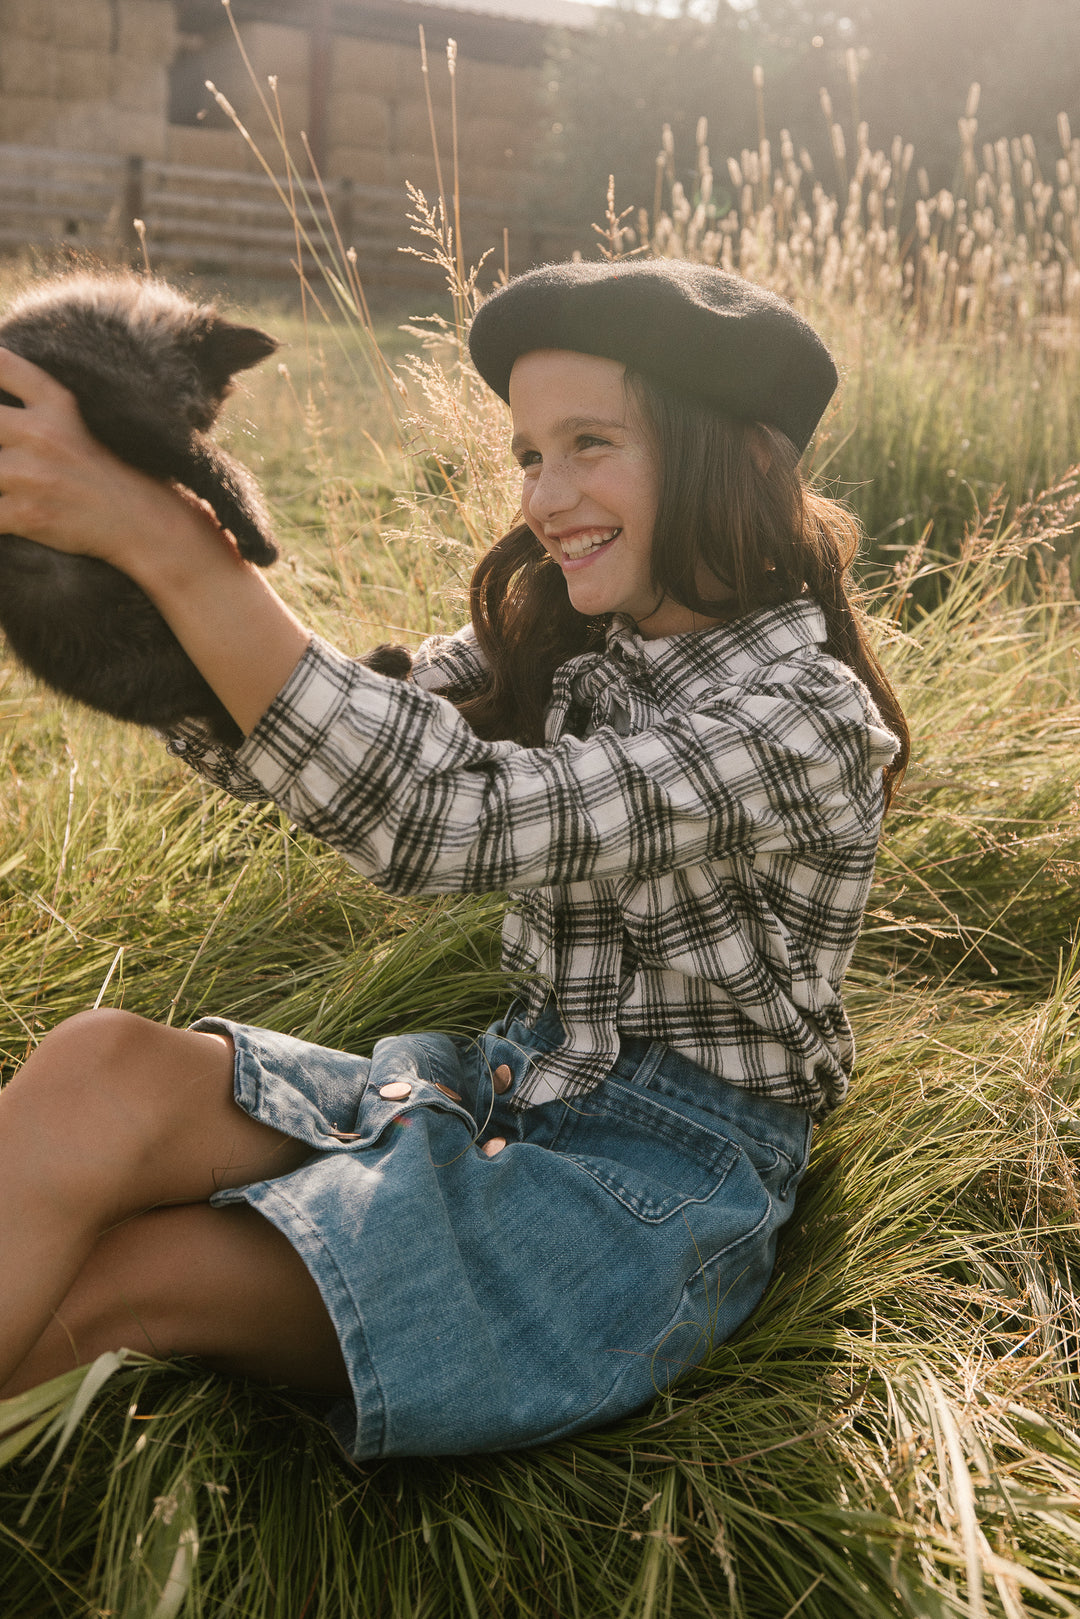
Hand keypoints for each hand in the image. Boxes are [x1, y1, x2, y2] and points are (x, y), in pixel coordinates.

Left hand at [0, 346, 309, 736]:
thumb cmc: (127, 482)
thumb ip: (50, 415)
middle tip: (4, 459)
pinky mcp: (27, 513)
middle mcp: (40, 433)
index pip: (1, 364)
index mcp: (58, 405)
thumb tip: (17, 414)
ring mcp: (31, 473)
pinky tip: (7, 522)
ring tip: (6, 487)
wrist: (157, 529)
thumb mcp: (93, 432)